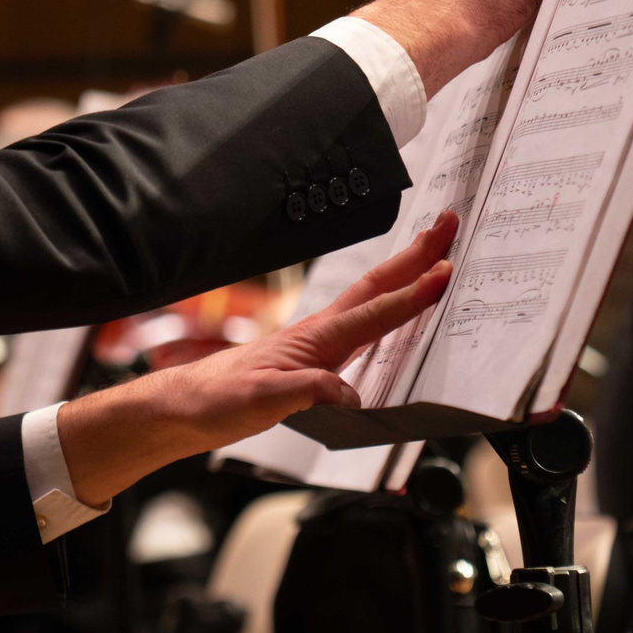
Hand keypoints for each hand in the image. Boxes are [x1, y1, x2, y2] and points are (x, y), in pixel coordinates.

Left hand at [56, 214, 460, 504]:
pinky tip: (395, 310)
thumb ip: (307, 392)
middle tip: (447, 224)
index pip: (373, 313)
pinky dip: (387, 308)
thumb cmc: (217, 401)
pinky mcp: (311, 358)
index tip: (444, 271)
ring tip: (433, 254)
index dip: (412, 294)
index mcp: (314, 341)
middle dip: (415, 255)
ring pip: (370, 300)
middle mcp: (319, 334)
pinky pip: (361, 326)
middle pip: (377, 286)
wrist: (184, 407)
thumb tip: (348, 393)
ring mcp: (316, 343)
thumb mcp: (262, 402)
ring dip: (404, 275)